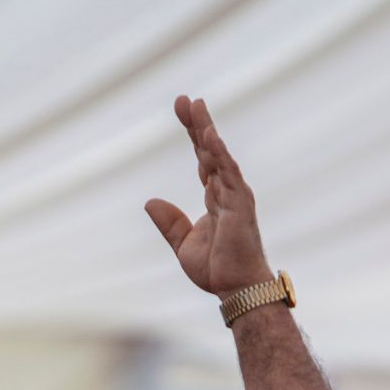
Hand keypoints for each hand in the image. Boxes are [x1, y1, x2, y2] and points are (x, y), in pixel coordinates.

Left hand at [145, 96, 273, 296]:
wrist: (237, 290)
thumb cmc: (217, 270)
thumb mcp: (183, 245)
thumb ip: (169, 223)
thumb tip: (150, 202)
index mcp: (214, 198)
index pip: (202, 158)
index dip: (194, 134)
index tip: (183, 108)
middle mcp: (226, 191)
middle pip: (210, 150)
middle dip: (197, 123)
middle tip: (185, 99)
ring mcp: (234, 196)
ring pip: (219, 156)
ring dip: (207, 130)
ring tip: (195, 106)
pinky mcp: (240, 205)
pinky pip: (228, 174)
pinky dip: (220, 154)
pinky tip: (210, 135)